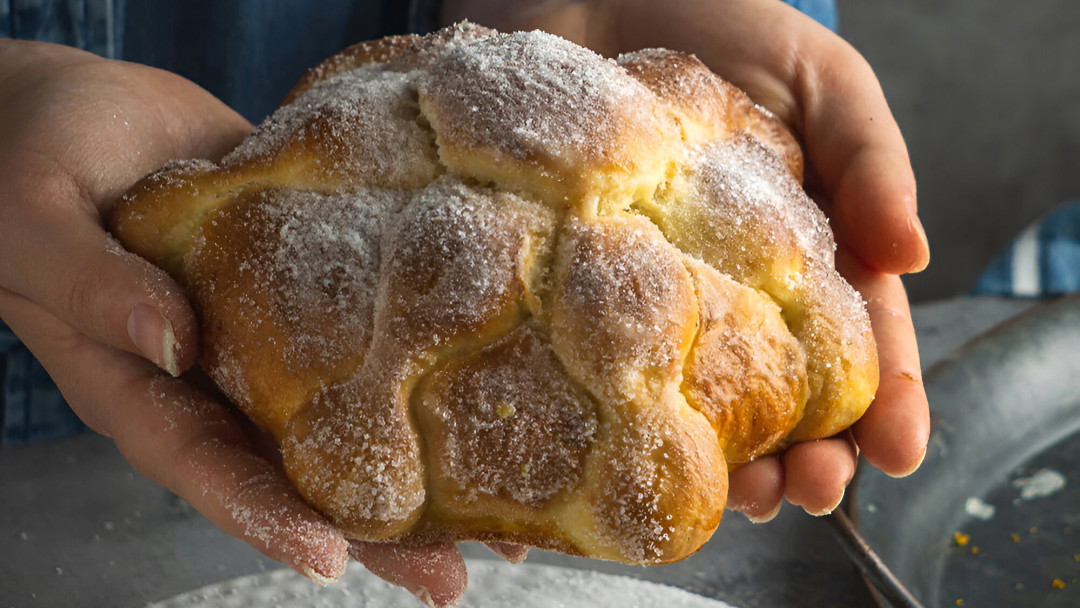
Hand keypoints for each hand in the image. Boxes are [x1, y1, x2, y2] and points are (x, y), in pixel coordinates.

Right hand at [0, 40, 465, 604]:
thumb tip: (173, 338)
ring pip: (346, 411)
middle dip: (371, 528)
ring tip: (499, 517)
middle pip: (295, 466)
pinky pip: (366, 322)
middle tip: (446, 577)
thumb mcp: (34, 219)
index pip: (203, 465)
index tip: (333, 557)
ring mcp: (267, 331)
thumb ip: (90, 284)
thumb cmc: (27, 163)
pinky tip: (485, 378)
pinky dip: (418, 356)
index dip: (263, 515)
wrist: (81, 105)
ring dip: (418, 463)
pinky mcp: (307, 277)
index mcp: (140, 383)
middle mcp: (214, 374)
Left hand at [444, 0, 931, 519]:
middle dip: (803, 454)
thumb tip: (911, 253)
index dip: (885, 400)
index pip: (861, 340)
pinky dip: (611, 422)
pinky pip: (599, 365)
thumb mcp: (822, 79)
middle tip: (802, 490)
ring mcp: (656, 293)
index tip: (895, 449)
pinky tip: (621, 460)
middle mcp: (733, 288)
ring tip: (731, 497)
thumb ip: (871, 159)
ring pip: (696, 401)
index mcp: (808, 251)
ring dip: (720, 462)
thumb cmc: (721, 23)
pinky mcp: (581, 286)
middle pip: (780, 394)